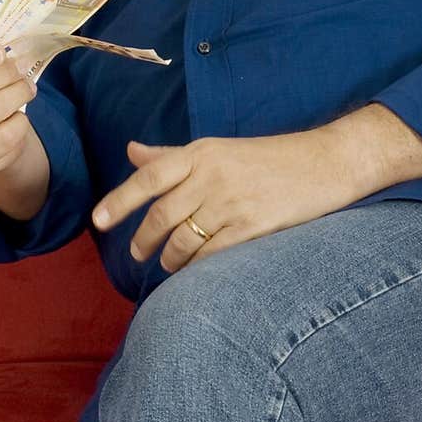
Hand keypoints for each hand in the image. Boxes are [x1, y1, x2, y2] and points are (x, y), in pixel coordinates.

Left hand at [91, 126, 369, 273]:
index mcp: (201, 152)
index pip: (149, 177)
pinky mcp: (253, 227)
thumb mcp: (218, 149)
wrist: (323, 163)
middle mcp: (212, 175)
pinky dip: (197, 268)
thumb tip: (131, 151)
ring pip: (184, 240)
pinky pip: (212, 256)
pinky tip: (195, 273)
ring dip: (170, 259)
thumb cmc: (268, 158)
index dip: (119, 200)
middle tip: (137, 255)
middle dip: (144, 241)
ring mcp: (232, 202)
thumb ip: (172, 155)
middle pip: (162, 216)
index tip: (98, 221)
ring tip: (169, 265)